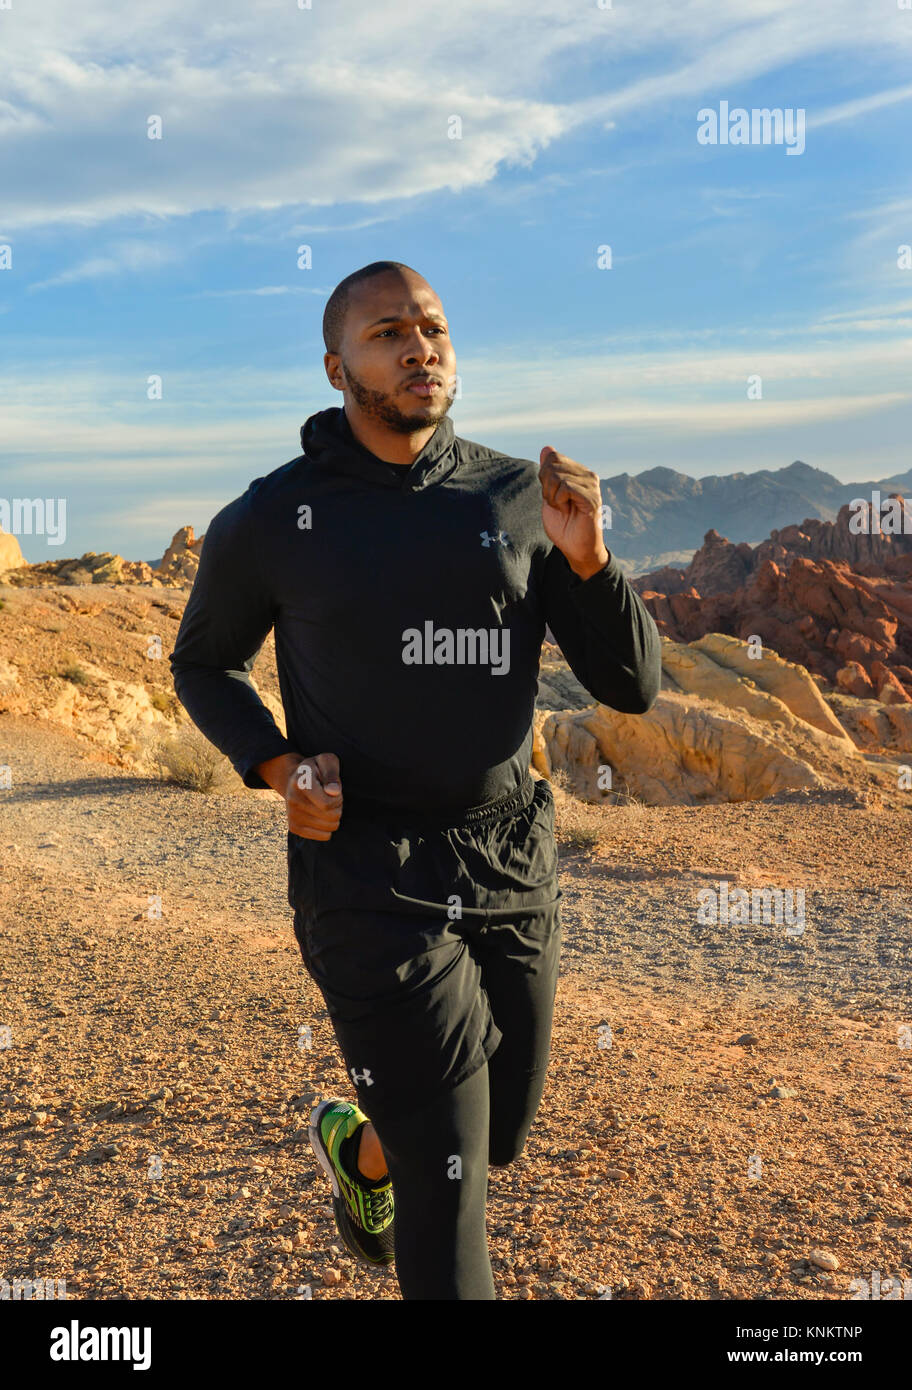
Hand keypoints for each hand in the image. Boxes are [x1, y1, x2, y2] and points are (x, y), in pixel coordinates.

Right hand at [257, 751, 342, 840]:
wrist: (293, 780)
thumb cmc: (316, 769)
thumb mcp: (326, 761)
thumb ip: (332, 772)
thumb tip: (333, 792)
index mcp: (300, 782)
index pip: (327, 804)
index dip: (338, 799)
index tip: (335, 790)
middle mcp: (293, 800)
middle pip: (330, 817)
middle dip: (338, 807)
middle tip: (332, 797)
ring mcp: (292, 816)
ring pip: (329, 828)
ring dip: (334, 817)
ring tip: (327, 805)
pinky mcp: (294, 828)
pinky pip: (324, 836)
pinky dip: (328, 827)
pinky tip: (322, 815)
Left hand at [539, 446, 609, 580]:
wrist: (575, 548)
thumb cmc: (563, 525)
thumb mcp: (549, 495)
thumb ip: (548, 472)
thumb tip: (547, 448)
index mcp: (579, 473)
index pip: (553, 457)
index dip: (544, 476)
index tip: (551, 495)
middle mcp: (588, 475)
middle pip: (553, 464)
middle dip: (546, 487)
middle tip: (557, 504)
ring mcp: (592, 485)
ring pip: (557, 476)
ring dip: (552, 496)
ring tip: (563, 509)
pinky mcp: (592, 497)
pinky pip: (565, 487)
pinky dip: (558, 501)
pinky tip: (567, 511)